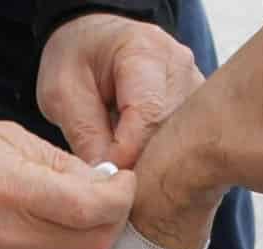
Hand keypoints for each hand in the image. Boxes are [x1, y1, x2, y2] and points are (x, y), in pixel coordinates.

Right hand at [0, 119, 134, 248]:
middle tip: (110, 197)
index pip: (90, 207)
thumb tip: (106, 183)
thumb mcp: (11, 138)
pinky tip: (53, 232)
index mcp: (13, 190)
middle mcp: (12, 236)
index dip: (120, 197)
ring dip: (92, 239)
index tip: (124, 181)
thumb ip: (63, 164)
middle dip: (114, 220)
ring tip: (81, 213)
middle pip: (94, 243)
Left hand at [37, 13, 204, 169]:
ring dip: (160, 168)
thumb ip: (86, 136)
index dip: (127, 155)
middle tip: (118, 189)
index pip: (148, 115)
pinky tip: (148, 172)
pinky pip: (190, 145)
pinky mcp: (200, 109)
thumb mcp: (62, 94)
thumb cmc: (77, 62)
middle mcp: (181, 66)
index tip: (106, 178)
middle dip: (146, 166)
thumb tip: (109, 181)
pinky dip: (169, 165)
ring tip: (132, 180)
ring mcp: (196, 87)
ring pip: (187, 143)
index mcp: (144, 51)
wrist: (94, 44)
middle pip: (175, 132)